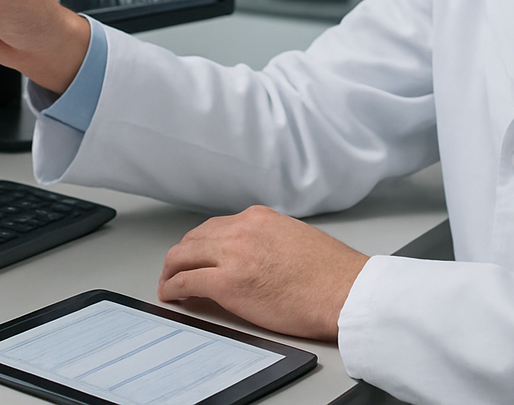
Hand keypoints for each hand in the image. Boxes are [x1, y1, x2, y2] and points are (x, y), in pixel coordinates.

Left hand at [158, 206, 368, 340]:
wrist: (346, 292)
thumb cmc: (332, 274)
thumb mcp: (295, 238)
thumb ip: (268, 240)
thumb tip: (252, 257)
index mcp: (258, 218)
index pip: (215, 227)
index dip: (199, 244)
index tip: (195, 255)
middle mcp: (241, 230)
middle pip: (193, 238)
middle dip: (179, 256)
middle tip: (173, 270)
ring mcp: (232, 255)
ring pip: (183, 256)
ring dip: (170, 270)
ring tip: (167, 284)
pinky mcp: (227, 284)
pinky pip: (186, 282)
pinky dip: (172, 288)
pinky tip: (170, 295)